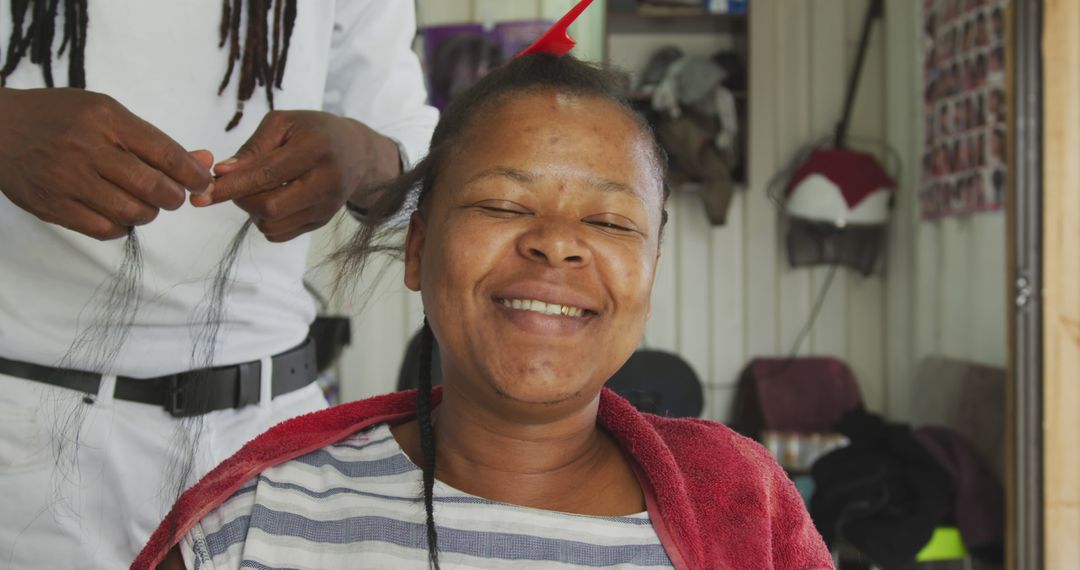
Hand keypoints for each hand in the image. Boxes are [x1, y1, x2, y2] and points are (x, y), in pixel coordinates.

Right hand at [0, 88, 212, 239]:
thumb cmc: (61, 118)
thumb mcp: (107, 114)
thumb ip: (154, 140)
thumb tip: (203, 162)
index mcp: (105, 119)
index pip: (164, 153)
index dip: (192, 174)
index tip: (201, 182)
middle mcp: (87, 148)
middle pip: (153, 187)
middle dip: (174, 197)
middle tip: (172, 196)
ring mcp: (67, 179)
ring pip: (132, 212)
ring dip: (147, 212)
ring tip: (141, 202)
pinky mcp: (52, 206)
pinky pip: (105, 229)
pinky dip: (121, 226)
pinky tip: (117, 212)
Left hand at [198, 110, 400, 242]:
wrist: (357, 153)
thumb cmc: (314, 131)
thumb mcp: (284, 124)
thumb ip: (253, 148)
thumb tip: (223, 173)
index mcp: (316, 149)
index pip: (268, 174)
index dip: (232, 186)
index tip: (202, 193)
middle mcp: (327, 181)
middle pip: (270, 207)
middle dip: (241, 199)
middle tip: (234, 184)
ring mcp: (327, 207)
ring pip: (273, 225)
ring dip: (253, 211)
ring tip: (258, 190)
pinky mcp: (322, 222)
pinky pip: (280, 234)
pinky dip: (265, 221)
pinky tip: (272, 200)